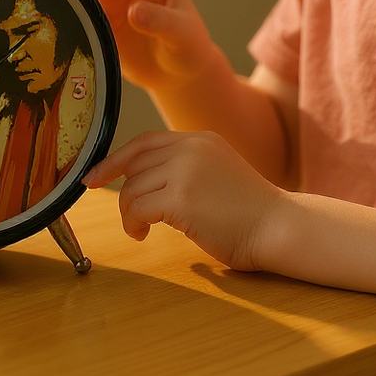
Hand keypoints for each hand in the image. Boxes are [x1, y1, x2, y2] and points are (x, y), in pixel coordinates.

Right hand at [76, 0, 215, 92]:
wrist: (180, 78)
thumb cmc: (190, 48)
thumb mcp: (182, 33)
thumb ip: (160, 20)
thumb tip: (135, 11)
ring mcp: (116, 6)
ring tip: (83, 14)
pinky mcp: (105, 26)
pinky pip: (85, 15)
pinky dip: (79, 19)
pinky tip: (84, 31)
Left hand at [83, 130, 283, 270]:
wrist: (280, 226)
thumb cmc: (251, 212)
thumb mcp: (217, 173)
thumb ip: (186, 169)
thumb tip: (141, 183)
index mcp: (200, 139)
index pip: (145, 142)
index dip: (116, 158)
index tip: (95, 176)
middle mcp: (191, 148)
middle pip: (135, 164)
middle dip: (122, 191)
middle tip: (129, 216)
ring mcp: (186, 170)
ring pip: (132, 187)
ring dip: (129, 213)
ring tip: (140, 230)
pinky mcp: (181, 197)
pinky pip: (138, 208)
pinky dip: (133, 223)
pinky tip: (144, 235)